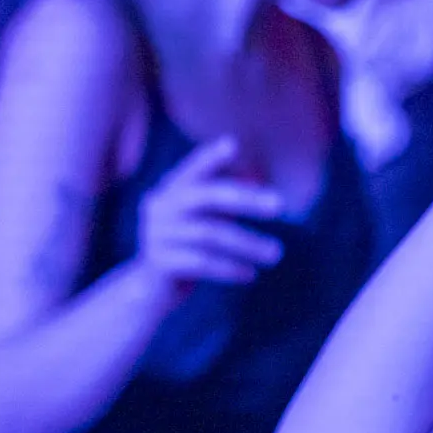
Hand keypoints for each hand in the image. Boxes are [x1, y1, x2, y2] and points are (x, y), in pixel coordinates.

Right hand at [137, 137, 286, 286]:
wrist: (151, 288)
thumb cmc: (188, 245)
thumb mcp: (205, 218)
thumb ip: (225, 199)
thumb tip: (257, 176)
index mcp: (170, 189)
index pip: (193, 168)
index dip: (211, 157)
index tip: (233, 144)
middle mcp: (160, 206)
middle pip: (207, 197)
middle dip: (247, 199)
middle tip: (280, 205)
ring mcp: (156, 233)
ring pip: (210, 234)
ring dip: (248, 244)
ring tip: (276, 254)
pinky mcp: (159, 262)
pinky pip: (201, 263)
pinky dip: (230, 268)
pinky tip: (250, 274)